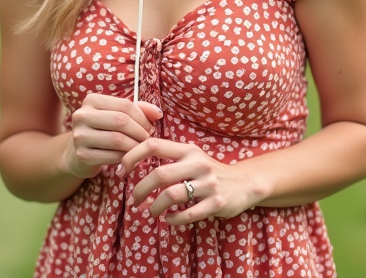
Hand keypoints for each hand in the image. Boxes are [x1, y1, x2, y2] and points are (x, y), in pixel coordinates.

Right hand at [64, 93, 161, 178]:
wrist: (77, 153)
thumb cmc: (104, 130)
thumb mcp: (118, 116)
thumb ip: (139, 110)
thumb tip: (158, 113)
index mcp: (91, 100)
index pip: (124, 105)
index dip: (142, 117)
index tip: (150, 127)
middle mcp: (82, 116)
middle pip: (121, 121)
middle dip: (140, 131)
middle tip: (147, 139)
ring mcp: (79, 136)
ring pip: (117, 140)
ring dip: (135, 146)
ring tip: (140, 149)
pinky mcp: (82, 156)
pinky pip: (112, 156)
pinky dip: (126, 158)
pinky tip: (130, 158)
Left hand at [121, 139, 259, 225]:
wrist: (244, 183)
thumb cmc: (209, 171)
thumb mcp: (191, 157)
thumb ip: (168, 157)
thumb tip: (131, 162)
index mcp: (188, 150)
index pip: (153, 145)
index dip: (132, 156)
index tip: (121, 171)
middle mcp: (197, 163)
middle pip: (159, 174)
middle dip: (140, 190)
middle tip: (134, 201)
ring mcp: (208, 183)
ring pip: (171, 195)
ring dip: (155, 207)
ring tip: (151, 212)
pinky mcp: (216, 202)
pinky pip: (187, 214)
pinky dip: (173, 219)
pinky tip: (169, 219)